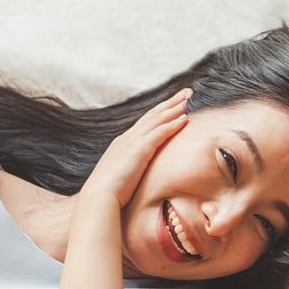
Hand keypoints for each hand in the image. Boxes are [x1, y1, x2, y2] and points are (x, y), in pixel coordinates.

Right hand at [80, 88, 190, 207]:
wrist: (99, 196)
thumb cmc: (109, 192)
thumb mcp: (122, 175)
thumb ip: (131, 168)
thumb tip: (138, 174)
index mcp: (123, 143)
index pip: (145, 122)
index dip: (161, 111)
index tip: (174, 103)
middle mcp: (128, 138)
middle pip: (153, 115)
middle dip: (170, 102)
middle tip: (187, 92)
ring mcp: (133, 142)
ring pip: (157, 119)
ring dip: (174, 108)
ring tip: (189, 99)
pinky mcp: (139, 150)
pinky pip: (159, 133)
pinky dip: (172, 124)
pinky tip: (185, 118)